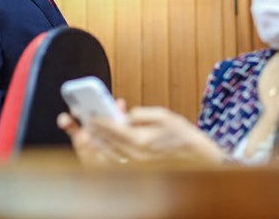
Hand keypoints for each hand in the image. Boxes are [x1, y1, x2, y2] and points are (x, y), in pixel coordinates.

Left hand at [58, 106, 225, 165]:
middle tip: (84, 120)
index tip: (90, 114)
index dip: (99, 120)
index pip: (113, 129)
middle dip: (94, 130)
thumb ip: (140, 114)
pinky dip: (108, 150)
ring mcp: (136, 162)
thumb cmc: (181, 133)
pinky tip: (105, 143)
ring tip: (90, 131)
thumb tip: (126, 115)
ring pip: (109, 151)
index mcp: (141, 139)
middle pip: (107, 141)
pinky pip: (117, 158)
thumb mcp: (162, 115)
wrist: (194, 155)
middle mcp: (136, 153)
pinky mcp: (138, 165)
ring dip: (99, 141)